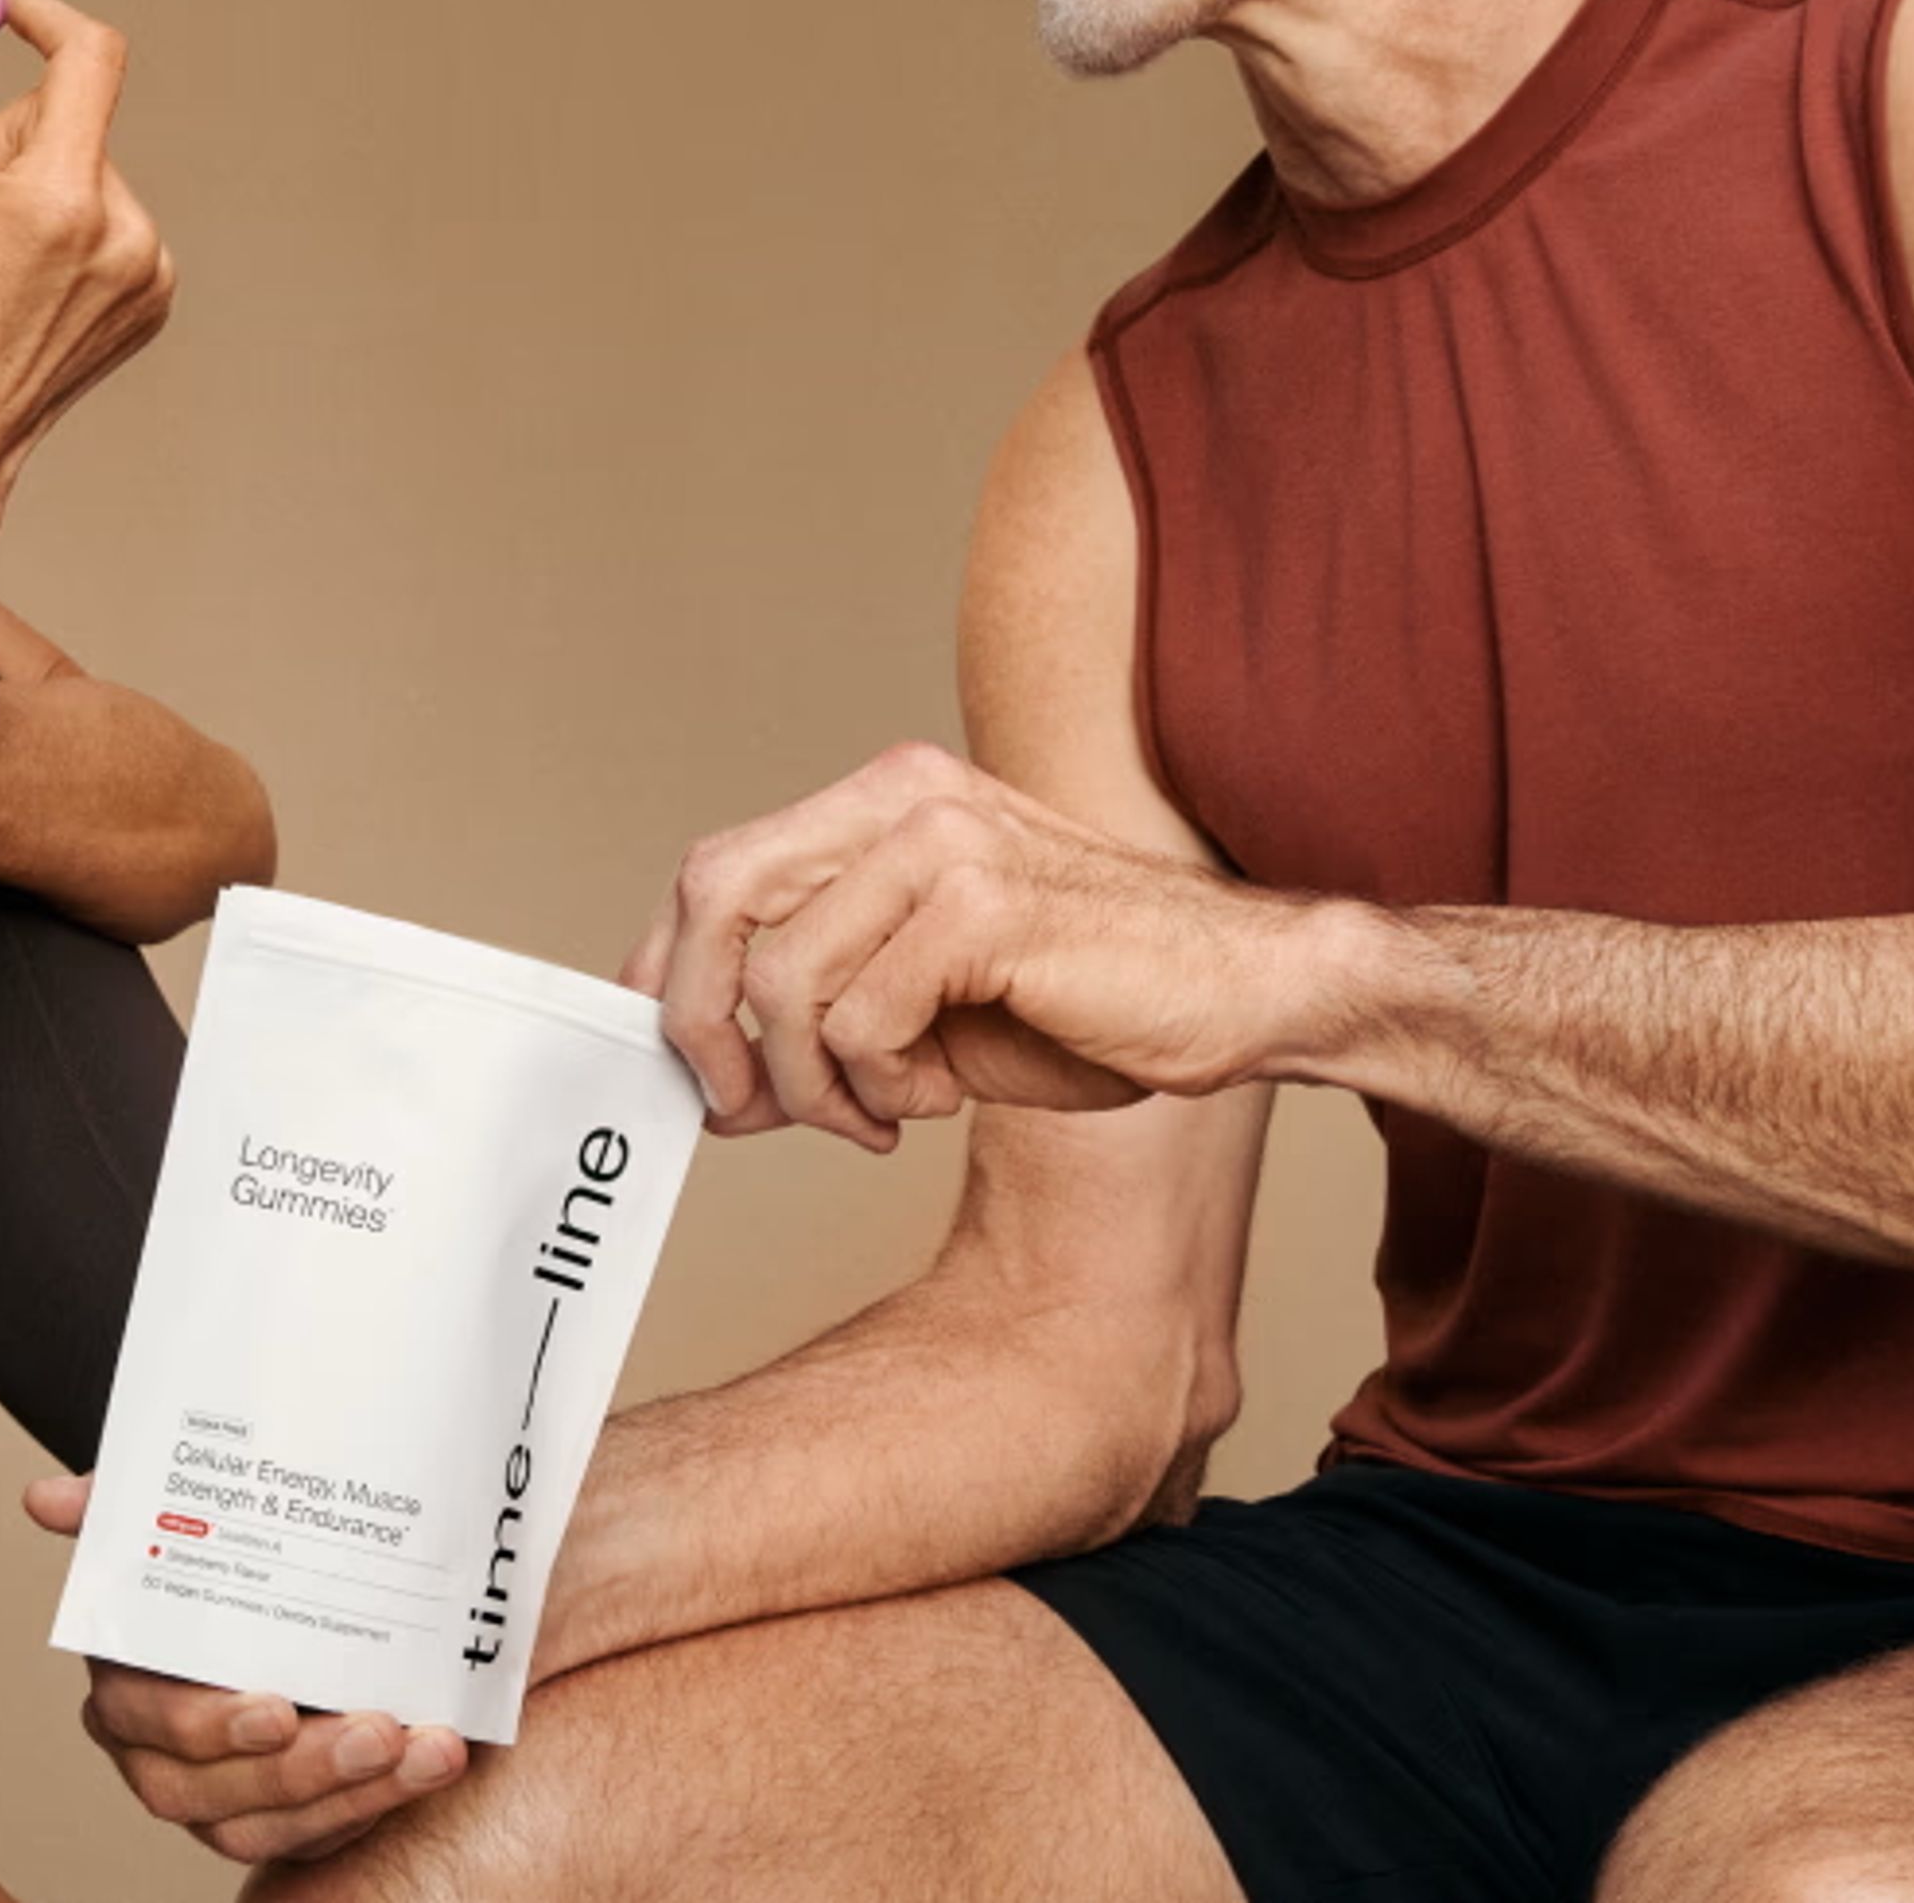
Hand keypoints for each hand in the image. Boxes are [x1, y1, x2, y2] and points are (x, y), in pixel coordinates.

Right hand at [0, 0, 174, 501]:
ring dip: (29, 195)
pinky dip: (61, 234)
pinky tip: (19, 290)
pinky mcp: (152, 301)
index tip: (7, 1)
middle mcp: (126, 233)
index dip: (43, 13)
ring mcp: (149, 273)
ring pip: (82, 175)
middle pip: (64, 124)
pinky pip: (105, 223)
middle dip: (1, 148)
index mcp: (63, 200)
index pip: (86, 59)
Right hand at [21, 1472, 468, 1864]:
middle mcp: (163, 1753)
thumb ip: (118, 1507)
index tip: (281, 1707)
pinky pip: (317, 1838)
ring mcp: (221, 1794)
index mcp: (128, 1684)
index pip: (152, 1723)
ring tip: (429, 1752)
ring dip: (356, 1795)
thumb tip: (43, 1499)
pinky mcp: (281, 1818)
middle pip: (212, 1792)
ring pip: (269, 1826)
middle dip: (302, 1770)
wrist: (307, 1585)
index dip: (213, 1726)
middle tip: (379, 1730)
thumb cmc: (237, 1557)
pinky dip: (377, 1806)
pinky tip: (428, 1765)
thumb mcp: (182, 1516)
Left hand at [626, 743, 1329, 1141]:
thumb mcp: (925, 994)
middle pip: (717, 896)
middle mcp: (903, 799)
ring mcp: (944, 842)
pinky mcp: (984, 906)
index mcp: (885, 801)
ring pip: (782, 978)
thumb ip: (824, 998)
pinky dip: (877, 1089)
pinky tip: (929, 1102)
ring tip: (871, 1114)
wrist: (1243, 994)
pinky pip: (861, 1022)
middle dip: (703, 1023)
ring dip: (809, 1084)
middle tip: (742, 1108)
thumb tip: (710, 1062)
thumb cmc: (1091, 999)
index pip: (719, 867)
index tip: (678, 1056)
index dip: (670, 967)